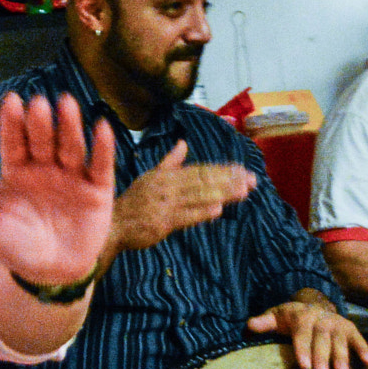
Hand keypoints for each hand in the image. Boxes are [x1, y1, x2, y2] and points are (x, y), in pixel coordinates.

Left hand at [0, 93, 114, 286]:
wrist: (49, 275)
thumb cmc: (14, 246)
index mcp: (17, 170)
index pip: (13, 141)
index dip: (12, 123)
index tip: (10, 101)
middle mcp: (45, 167)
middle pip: (42, 140)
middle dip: (40, 123)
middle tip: (38, 103)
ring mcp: (72, 176)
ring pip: (70, 146)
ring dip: (70, 126)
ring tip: (67, 103)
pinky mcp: (97, 190)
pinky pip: (100, 166)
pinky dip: (102, 148)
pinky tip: (101, 127)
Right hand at [111, 140, 255, 255]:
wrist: (115, 225)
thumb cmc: (134, 202)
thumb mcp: (150, 176)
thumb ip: (170, 161)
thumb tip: (183, 143)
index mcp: (166, 175)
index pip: (199, 170)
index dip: (222, 169)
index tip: (242, 170)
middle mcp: (168, 186)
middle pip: (203, 180)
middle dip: (229, 179)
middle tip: (252, 179)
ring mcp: (165, 204)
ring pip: (198, 195)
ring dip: (222, 192)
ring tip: (243, 191)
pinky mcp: (162, 223)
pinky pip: (185, 216)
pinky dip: (201, 212)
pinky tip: (219, 209)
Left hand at [247, 295, 367, 368]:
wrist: (313, 305)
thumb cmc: (290, 318)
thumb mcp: (275, 317)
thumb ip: (264, 322)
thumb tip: (249, 326)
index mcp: (302, 317)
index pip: (302, 334)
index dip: (303, 350)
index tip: (304, 368)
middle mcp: (321, 319)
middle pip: (322, 340)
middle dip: (322, 359)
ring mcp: (337, 324)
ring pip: (340, 341)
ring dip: (343, 356)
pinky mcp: (349, 329)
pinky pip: (358, 338)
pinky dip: (363, 349)